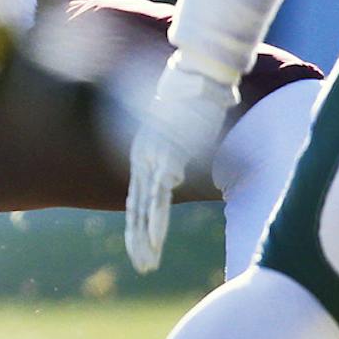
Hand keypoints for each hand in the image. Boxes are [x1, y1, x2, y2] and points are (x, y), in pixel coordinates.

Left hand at [125, 55, 236, 272]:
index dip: (139, 227)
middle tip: (144, 267)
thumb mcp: (189, 130)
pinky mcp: (166, 150)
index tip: (141, 252)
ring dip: (148, 235)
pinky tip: (158, 236)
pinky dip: (158, 214)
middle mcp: (144, 157)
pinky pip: (161, 187)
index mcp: (146, 156)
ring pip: (147, 203)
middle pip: (139, 206)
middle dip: (140, 240)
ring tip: (149, 261)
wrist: (198, 71)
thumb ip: (190, 151)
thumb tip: (199, 166)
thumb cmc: (197, 97)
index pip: (139, 199)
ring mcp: (153, 154)